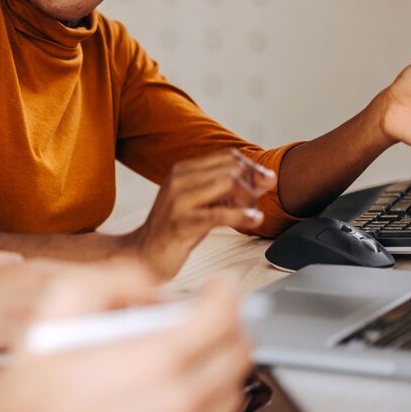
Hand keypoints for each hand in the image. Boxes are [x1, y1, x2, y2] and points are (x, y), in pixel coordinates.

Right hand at [0, 272, 252, 411]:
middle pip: (237, 355)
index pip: (222, 319)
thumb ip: (117, 278)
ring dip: (223, 362)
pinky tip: (183, 381)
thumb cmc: (40, 371)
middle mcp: (177, 399)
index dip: (228, 293)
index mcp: (156, 358)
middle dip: (232, 325)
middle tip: (215, 312)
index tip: (222, 286)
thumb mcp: (63, 298)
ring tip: (199, 347)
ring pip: (232, 391)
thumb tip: (156, 289)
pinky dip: (210, 396)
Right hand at [127, 151, 276, 280]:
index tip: (266, 182)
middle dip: (253, 183)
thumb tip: (264, 178)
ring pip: (227, 184)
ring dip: (249, 198)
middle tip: (258, 201)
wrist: (144, 255)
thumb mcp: (201, 202)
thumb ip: (227, 189)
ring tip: (253, 213)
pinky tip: (255, 219)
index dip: (252, 167)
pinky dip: (241, 215)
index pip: (227, 156)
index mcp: (182, 170)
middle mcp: (178, 180)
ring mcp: (178, 201)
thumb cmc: (177, 229)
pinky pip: (218, 215)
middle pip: (231, 168)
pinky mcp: (181, 224)